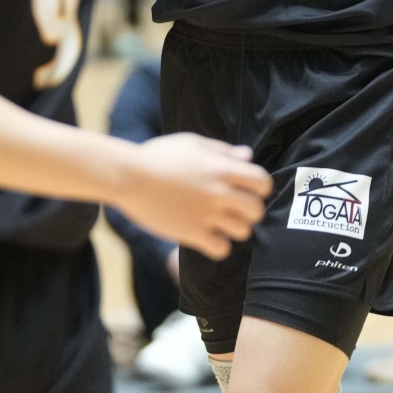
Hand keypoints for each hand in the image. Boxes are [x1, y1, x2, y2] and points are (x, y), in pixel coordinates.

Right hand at [114, 134, 269, 258]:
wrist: (129, 177)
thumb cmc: (158, 156)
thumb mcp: (192, 143)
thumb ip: (222, 150)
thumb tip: (247, 155)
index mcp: (222, 168)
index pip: (263, 182)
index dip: (259, 188)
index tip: (247, 190)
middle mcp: (219, 192)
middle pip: (257, 210)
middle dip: (249, 211)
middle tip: (235, 210)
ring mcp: (207, 214)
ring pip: (243, 232)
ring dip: (234, 229)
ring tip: (220, 224)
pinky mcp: (192, 233)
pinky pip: (222, 249)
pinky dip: (218, 246)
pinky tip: (207, 237)